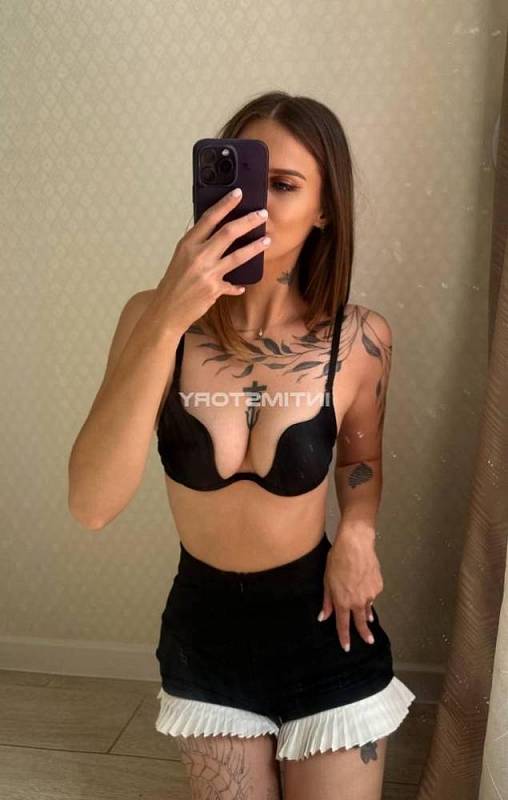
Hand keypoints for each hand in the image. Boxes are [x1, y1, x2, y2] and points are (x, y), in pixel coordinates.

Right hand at [151, 188, 270, 332]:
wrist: (166, 310)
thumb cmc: (173, 283)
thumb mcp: (180, 257)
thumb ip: (195, 244)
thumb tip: (207, 227)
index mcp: (188, 244)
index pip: (209, 218)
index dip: (225, 204)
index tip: (238, 193)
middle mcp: (198, 256)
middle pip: (229, 232)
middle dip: (249, 221)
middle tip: (262, 214)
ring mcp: (208, 273)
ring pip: (238, 256)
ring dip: (255, 247)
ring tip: (267, 240)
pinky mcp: (214, 289)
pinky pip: (233, 284)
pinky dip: (238, 285)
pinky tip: (243, 285)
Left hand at [318, 525, 382, 651]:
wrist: (356, 545)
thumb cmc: (338, 560)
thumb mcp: (327, 581)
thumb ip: (327, 601)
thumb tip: (323, 616)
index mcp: (343, 601)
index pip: (343, 625)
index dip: (344, 637)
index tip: (347, 647)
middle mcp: (358, 601)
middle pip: (361, 622)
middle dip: (364, 634)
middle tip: (369, 641)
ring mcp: (370, 594)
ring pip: (367, 606)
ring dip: (366, 610)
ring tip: (367, 616)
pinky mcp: (378, 586)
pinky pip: (372, 594)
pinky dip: (369, 593)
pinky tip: (365, 583)